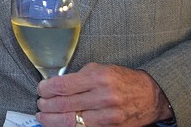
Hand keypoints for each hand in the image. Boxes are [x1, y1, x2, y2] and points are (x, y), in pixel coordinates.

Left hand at [36, 62, 172, 125]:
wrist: (150, 96)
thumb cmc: (122, 80)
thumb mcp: (100, 69)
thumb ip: (78, 76)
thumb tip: (55, 84)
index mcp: (98, 77)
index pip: (62, 85)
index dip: (46, 89)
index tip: (41, 89)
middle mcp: (103, 97)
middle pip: (64, 105)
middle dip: (46, 106)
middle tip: (40, 104)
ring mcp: (108, 115)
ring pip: (72, 122)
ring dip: (52, 120)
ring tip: (44, 116)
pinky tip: (60, 124)